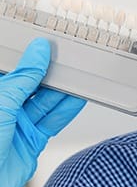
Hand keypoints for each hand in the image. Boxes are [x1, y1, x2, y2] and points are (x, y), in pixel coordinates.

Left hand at [0, 38, 85, 186]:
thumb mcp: (1, 103)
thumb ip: (24, 78)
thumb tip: (38, 52)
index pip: (13, 69)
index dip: (30, 57)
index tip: (48, 44)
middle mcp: (4, 109)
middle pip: (32, 85)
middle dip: (50, 73)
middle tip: (69, 58)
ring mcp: (18, 126)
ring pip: (46, 102)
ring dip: (63, 90)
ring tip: (79, 75)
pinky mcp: (32, 142)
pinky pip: (53, 121)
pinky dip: (67, 110)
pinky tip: (78, 97)